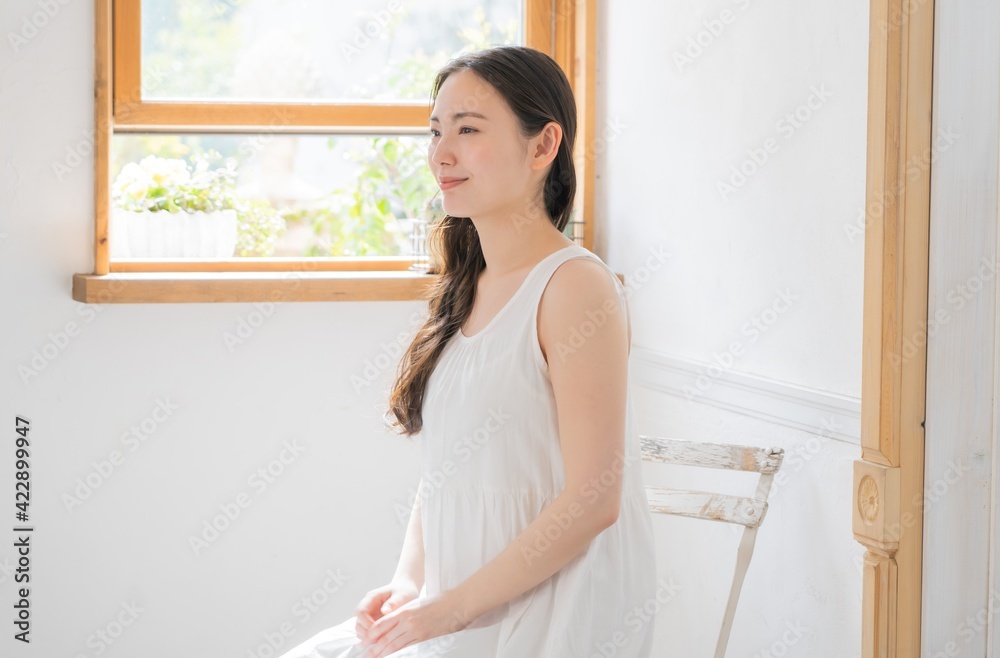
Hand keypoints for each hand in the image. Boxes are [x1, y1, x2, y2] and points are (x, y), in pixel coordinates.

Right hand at [354, 578, 419, 644]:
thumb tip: (384, 612)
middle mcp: (368, 607)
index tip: (378, 629)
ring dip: (370, 638)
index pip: (361, 611)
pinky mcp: (373, 623)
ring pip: (362, 630)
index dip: (366, 623)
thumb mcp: (401, 595)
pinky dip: (374, 639)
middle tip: (380, 639)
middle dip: (367, 633)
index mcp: (372, 598)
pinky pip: (369, 634)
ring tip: (383, 641)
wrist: (407, 591)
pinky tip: (384, 641)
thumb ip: (393, 603)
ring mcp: (369, 616)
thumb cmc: (404, 592)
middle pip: (359, 623)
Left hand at [357, 589, 474, 657]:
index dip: (372, 634)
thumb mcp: (415, 604)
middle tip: (366, 654)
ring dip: (383, 653)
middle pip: (386, 638)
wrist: (455, 605)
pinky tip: (394, 657)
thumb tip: (388, 623)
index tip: (366, 640)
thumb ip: (401, 613)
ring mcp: (416, 632)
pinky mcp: (425, 640)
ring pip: (395, 646)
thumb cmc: (437, 602)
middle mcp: (408, 622)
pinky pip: (409, 649)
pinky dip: (399, 654)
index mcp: (404, 611)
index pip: (382, 625)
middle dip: (374, 648)